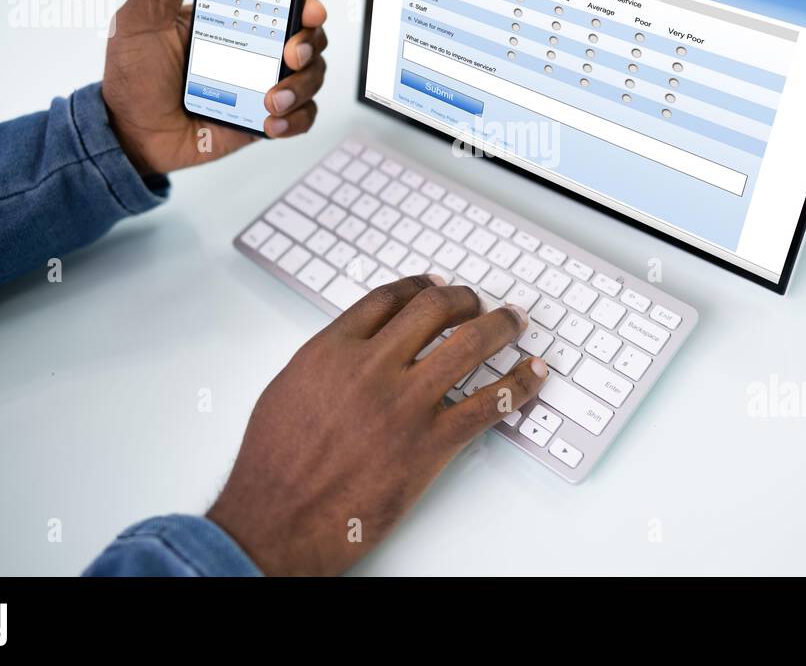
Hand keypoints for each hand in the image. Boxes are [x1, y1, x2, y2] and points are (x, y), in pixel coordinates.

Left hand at [101, 0, 328, 176]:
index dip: (305, 1)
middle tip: (289, 56)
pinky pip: (302, 116)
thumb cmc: (133, 77)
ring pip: (311, 76)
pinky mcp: (265, 118)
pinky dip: (296, 118)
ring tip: (271, 100)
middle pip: (308, 38)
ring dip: (301, 87)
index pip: (282, 1)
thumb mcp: (139, 19)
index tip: (308, 9)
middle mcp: (255, 49)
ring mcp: (262, 84)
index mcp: (233, 20)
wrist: (130, 133)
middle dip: (309, 44)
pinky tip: (271, 122)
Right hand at [206, 275, 548, 575]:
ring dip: (501, 327)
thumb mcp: (288, 390)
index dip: (420, 286)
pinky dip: (518, 385)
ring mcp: (405, 404)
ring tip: (515, 322)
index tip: (435, 285)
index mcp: (332, 350)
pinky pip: (488, 404)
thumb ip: (326, 361)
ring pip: (470, 345)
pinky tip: (532, 375)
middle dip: (466, 298)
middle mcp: (372, 367)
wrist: (277, 521)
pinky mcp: (430, 443)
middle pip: (435, 309)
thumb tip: (356, 347)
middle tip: (480, 303)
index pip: (389, 299)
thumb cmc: (273, 466)